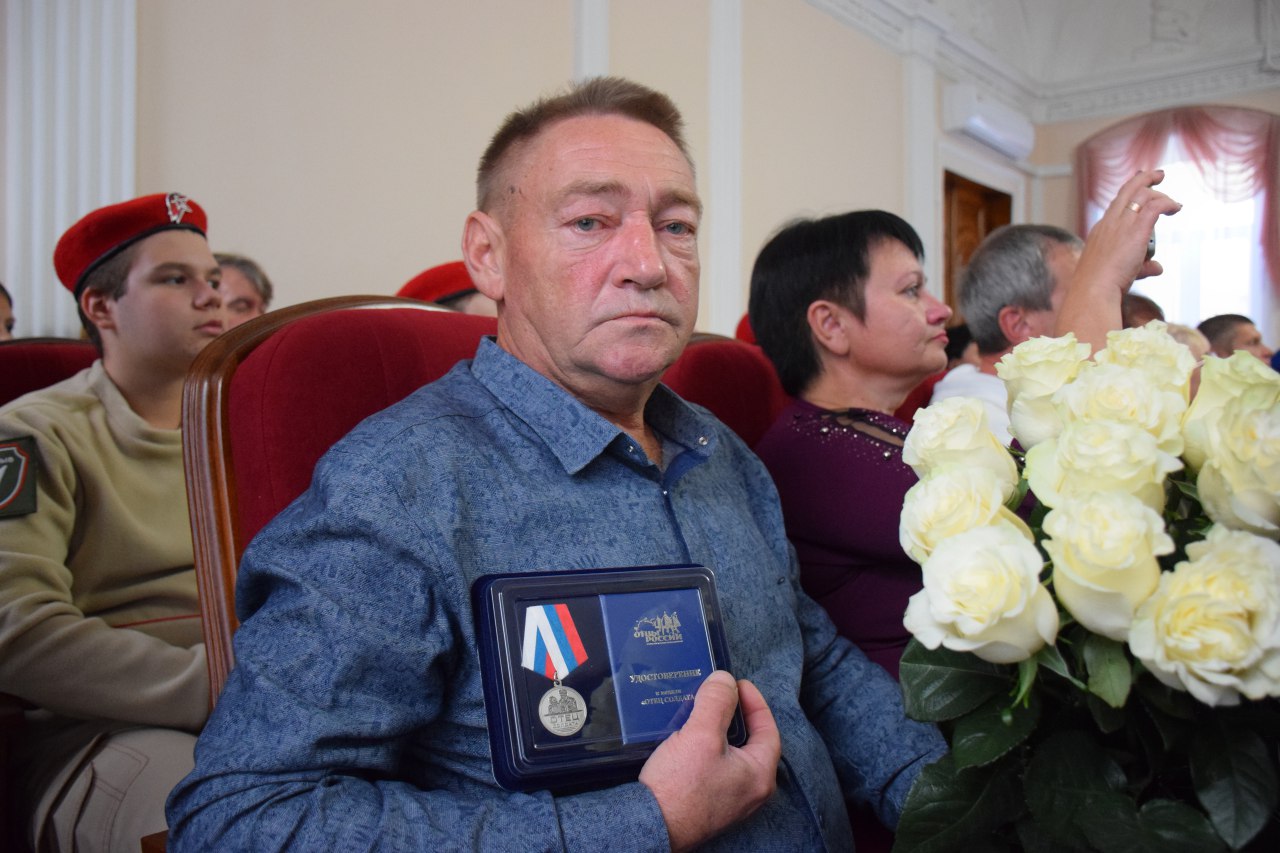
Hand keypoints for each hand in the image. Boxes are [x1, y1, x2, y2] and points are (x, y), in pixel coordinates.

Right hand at [639, 671, 780, 851]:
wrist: (649, 827)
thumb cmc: (680, 788)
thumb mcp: (701, 735)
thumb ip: (717, 702)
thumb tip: (725, 680)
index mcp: (759, 775)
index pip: (768, 729)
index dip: (754, 701)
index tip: (737, 684)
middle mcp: (749, 790)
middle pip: (749, 741)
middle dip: (733, 715)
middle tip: (718, 695)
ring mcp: (728, 799)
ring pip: (729, 754)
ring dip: (715, 730)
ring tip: (700, 710)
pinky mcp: (707, 802)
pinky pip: (713, 767)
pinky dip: (703, 748)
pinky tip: (686, 737)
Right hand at [1055, 169, 1180, 349]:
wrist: (1093, 290)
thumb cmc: (1100, 286)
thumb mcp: (1121, 272)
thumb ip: (1142, 267)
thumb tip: (1158, 267)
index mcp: (1101, 230)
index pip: (1117, 204)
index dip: (1129, 193)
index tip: (1139, 186)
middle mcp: (1110, 222)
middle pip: (1127, 190)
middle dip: (1144, 179)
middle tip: (1158, 175)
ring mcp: (1121, 224)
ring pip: (1142, 194)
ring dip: (1161, 193)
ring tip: (1175, 201)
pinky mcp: (1135, 230)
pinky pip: (1155, 206)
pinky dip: (1168, 204)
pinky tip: (1177, 209)